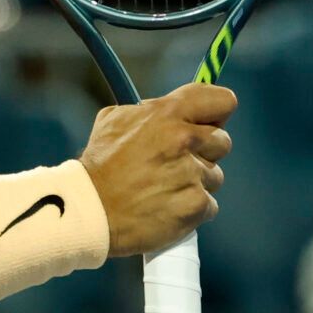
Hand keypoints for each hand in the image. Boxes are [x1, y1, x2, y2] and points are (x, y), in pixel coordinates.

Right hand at [80, 83, 234, 256]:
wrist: (89, 210)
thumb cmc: (100, 165)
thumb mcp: (115, 120)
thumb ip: (150, 110)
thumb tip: (172, 107)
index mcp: (168, 114)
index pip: (223, 101)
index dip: (217, 113)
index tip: (209, 123)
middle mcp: (184, 141)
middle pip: (223, 141)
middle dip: (205, 152)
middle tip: (178, 162)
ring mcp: (192, 174)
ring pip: (215, 176)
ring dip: (196, 182)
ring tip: (165, 189)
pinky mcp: (195, 205)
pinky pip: (209, 204)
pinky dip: (192, 208)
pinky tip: (168, 207)